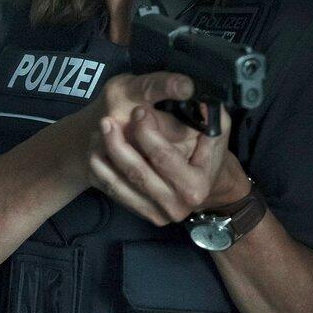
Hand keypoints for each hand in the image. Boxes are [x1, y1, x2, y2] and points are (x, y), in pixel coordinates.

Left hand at [86, 98, 245, 226]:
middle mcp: (176, 206)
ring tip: (96, 134)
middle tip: (107, 121)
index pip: (163, 157)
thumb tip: (196, 98)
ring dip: (105, 157)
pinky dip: (102, 173)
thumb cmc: (207, 154)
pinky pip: (115, 194)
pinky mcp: (143, 214)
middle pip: (138, 172)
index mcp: (195, 186)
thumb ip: (210, 117)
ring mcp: (158, 214)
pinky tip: (95, 153)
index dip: (147, 132)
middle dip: (119, 144)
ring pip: (121, 185)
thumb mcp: (217, 133)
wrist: (203, 186)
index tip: (139, 111)